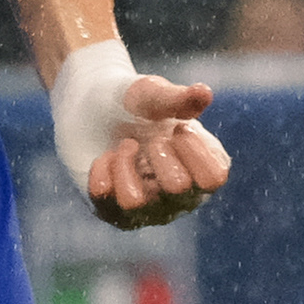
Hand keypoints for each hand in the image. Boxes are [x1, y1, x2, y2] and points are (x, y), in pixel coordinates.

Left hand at [88, 74, 230, 227]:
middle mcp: (181, 196)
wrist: (90, 109)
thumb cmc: (134, 103)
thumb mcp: (154, 94)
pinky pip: (103, 195)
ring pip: (133, 201)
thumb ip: (178, 98)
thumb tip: (204, 92)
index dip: (195, 151)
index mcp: (204, 168)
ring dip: (124, 162)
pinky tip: (106, 155)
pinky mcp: (113, 211)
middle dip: (158, 152)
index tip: (179, 128)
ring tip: (127, 145)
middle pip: (177, 187)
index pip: (213, 178)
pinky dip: (101, 167)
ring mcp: (147, 209)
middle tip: (152, 138)